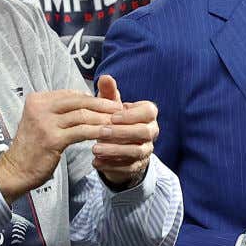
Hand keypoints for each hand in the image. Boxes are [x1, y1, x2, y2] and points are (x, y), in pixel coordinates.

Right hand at [0, 86, 123, 201]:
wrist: (16, 169)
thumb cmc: (35, 146)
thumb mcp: (44, 122)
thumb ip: (61, 110)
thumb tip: (90, 100)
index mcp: (38, 100)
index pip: (72, 94)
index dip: (94, 98)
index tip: (110, 103)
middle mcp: (39, 107)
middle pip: (79, 101)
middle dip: (103, 105)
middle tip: (121, 109)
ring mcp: (44, 122)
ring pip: (83, 116)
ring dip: (104, 118)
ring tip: (119, 122)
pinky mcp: (52, 139)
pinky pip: (82, 131)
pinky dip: (97, 131)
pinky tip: (109, 134)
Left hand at [88, 73, 157, 188]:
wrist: (117, 146)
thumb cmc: (115, 121)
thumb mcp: (111, 107)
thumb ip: (109, 93)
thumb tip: (105, 77)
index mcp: (147, 115)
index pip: (148, 112)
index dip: (131, 115)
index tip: (112, 116)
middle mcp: (151, 132)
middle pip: (144, 132)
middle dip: (122, 132)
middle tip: (101, 132)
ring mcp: (146, 150)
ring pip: (136, 152)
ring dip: (115, 151)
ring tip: (94, 149)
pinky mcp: (137, 166)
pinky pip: (128, 168)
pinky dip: (111, 166)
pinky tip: (96, 162)